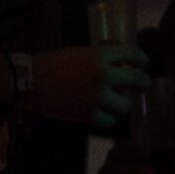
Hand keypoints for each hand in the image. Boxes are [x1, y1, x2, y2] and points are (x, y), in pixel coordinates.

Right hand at [29, 42, 147, 130]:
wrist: (31, 81)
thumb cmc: (51, 63)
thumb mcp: (79, 52)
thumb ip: (97, 58)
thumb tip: (113, 62)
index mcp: (101, 55)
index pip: (132, 54)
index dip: (142, 59)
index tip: (144, 64)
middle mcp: (103, 75)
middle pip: (137, 80)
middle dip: (144, 83)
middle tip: (144, 85)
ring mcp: (96, 97)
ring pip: (125, 106)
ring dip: (125, 104)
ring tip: (122, 103)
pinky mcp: (86, 114)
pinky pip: (108, 121)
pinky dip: (108, 119)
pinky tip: (104, 115)